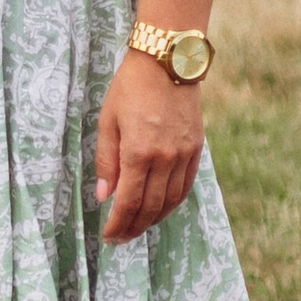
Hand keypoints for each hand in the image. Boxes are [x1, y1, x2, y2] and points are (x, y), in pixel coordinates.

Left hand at [94, 52, 205, 243]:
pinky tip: (161, 209)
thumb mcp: (108, 120)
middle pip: (151, 207)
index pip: (129, 201)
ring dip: (154, 219)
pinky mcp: (196, 149)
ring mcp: (183, 155)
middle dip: (134, 227)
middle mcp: (165, 158)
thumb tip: (104, 196)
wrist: (167, 62)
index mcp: (139, 152)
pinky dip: (173, 203)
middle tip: (121, 238)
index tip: (109, 236)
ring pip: (171, 201)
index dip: (118, 223)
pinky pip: (185, 186)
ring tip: (138, 228)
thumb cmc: (130, 87)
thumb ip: (107, 160)